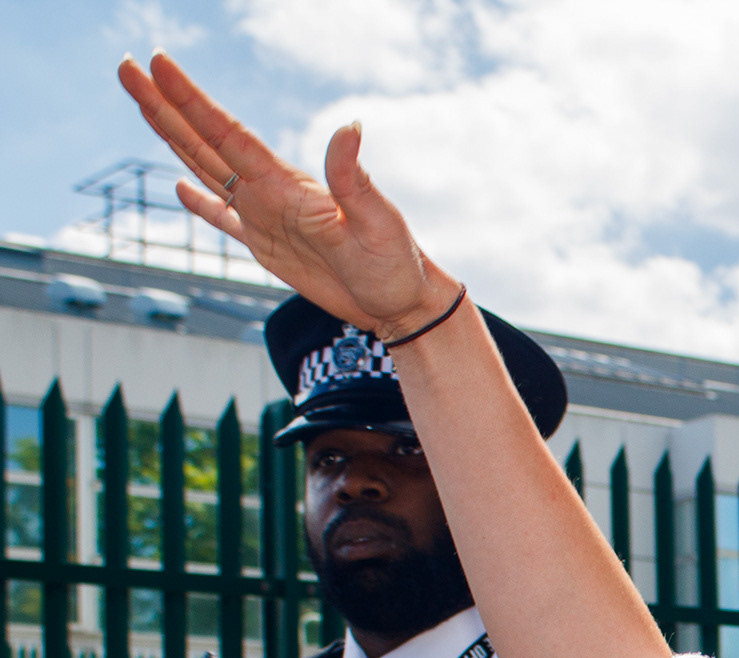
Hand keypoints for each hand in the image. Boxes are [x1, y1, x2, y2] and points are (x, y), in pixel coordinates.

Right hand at [116, 52, 457, 339]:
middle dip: (164, 105)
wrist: (403, 303)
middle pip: (205, 141)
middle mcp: (270, 193)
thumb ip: (353, 177)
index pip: (228, 134)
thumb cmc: (396, 265)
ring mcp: (266, 218)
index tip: (158, 64)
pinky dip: (201, 205)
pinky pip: (225, 221)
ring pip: (207, 170)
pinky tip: (180, 187)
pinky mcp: (269, 249)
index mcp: (287, 184)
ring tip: (142, 102)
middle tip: (127, 66)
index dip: (190, 100)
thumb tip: (350, 127)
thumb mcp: (378, 221)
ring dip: (172, 138)